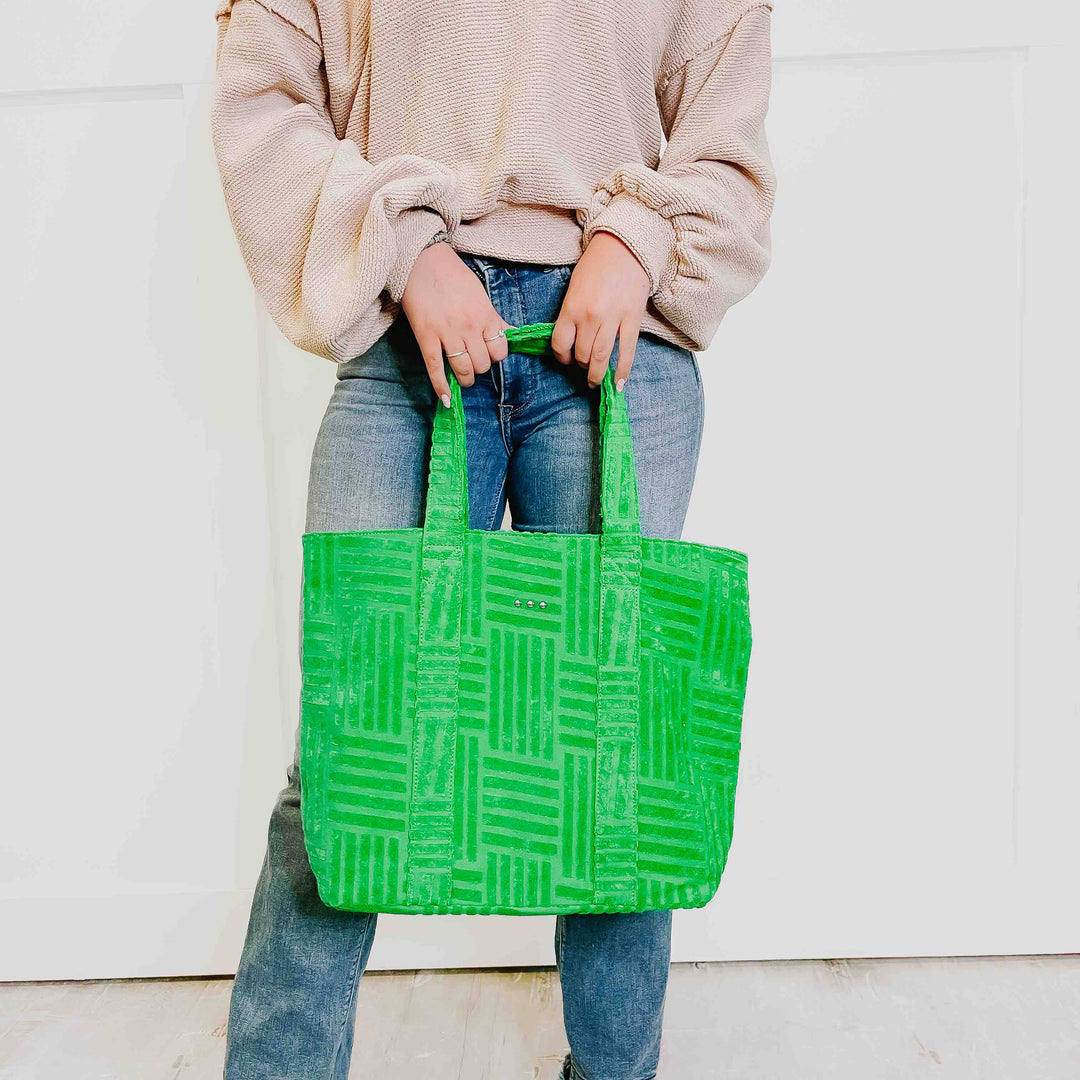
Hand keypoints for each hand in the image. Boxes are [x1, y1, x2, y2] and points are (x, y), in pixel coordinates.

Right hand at [401, 242, 513, 405]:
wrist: (422, 261)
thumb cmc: (453, 276)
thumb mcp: (481, 295)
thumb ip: (494, 318)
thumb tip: (512, 333)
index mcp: (485, 316)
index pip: (500, 350)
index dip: (496, 356)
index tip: (488, 353)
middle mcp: (469, 327)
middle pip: (483, 363)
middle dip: (480, 368)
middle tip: (473, 363)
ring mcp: (447, 333)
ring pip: (463, 369)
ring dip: (466, 378)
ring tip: (464, 377)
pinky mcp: (426, 337)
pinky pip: (435, 368)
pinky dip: (441, 386)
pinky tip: (446, 398)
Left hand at [551, 231, 650, 390]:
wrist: (626, 247)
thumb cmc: (596, 265)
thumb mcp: (574, 287)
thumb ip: (570, 314)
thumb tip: (571, 339)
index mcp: (572, 307)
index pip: (560, 343)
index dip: (561, 356)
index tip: (565, 359)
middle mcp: (591, 317)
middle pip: (582, 354)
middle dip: (581, 365)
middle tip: (583, 368)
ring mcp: (613, 320)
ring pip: (602, 357)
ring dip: (597, 374)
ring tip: (596, 381)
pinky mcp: (632, 320)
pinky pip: (627, 352)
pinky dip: (623, 370)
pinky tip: (619, 383)